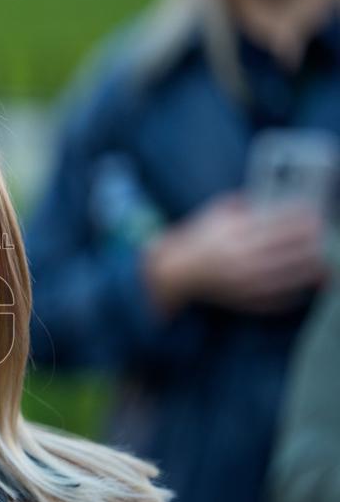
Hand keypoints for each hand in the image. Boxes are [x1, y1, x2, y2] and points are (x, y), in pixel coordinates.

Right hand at [143, 193, 327, 316]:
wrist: (177, 273)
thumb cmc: (199, 238)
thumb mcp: (217, 211)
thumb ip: (245, 202)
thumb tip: (280, 199)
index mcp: (234, 234)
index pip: (280, 223)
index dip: (302, 217)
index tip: (316, 212)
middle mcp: (242, 259)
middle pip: (292, 249)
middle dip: (314, 240)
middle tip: (323, 233)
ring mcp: (247, 283)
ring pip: (293, 275)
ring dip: (314, 265)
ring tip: (324, 257)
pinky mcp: (248, 301)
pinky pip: (283, 297)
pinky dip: (299, 289)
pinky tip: (308, 280)